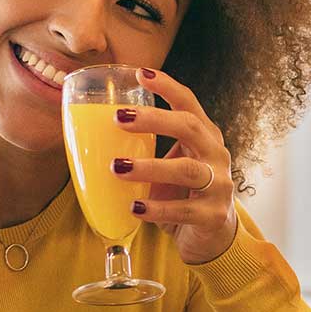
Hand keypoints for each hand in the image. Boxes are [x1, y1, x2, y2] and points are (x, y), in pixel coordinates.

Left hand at [113, 69, 238, 264]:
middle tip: (119, 119)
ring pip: (187, 169)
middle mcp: (216, 155)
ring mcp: (219, 185)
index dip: (167, 86)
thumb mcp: (170, 165)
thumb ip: (147, 151)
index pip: (189, 103)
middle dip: (154, 120)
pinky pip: (184, 210)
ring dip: (150, 167)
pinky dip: (157, 208)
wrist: (213, 238)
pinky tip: (134, 207)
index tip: (140, 74)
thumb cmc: (183, 194)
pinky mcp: (213, 216)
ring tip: (117, 167)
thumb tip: (91, 136)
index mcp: (205, 136)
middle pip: (189, 127)